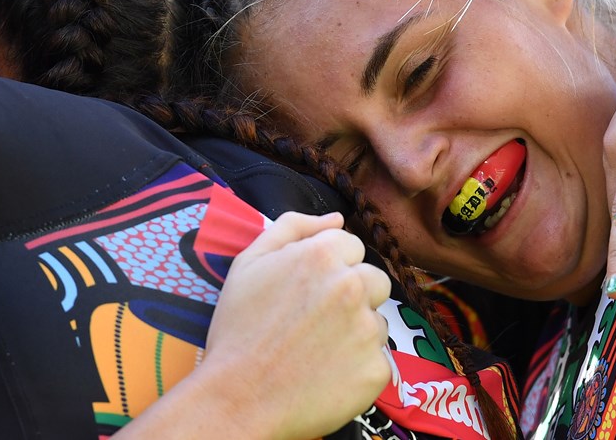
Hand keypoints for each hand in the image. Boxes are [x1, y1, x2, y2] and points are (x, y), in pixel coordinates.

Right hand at [200, 212, 392, 437]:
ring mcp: (368, 329)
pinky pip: (377, 360)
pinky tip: (326, 375)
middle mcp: (353, 286)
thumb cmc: (238, 331)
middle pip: (374, 280)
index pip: (351, 247)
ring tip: (316, 351)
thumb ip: (293, 227)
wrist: (237, 398)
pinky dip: (357, 368)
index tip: (307, 293)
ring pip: (377, 321)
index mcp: (323, 255)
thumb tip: (336, 217)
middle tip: (315, 323)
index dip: (329, 270)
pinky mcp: (377, 369)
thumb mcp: (249, 263)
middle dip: (353, 296)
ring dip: (356, 332)